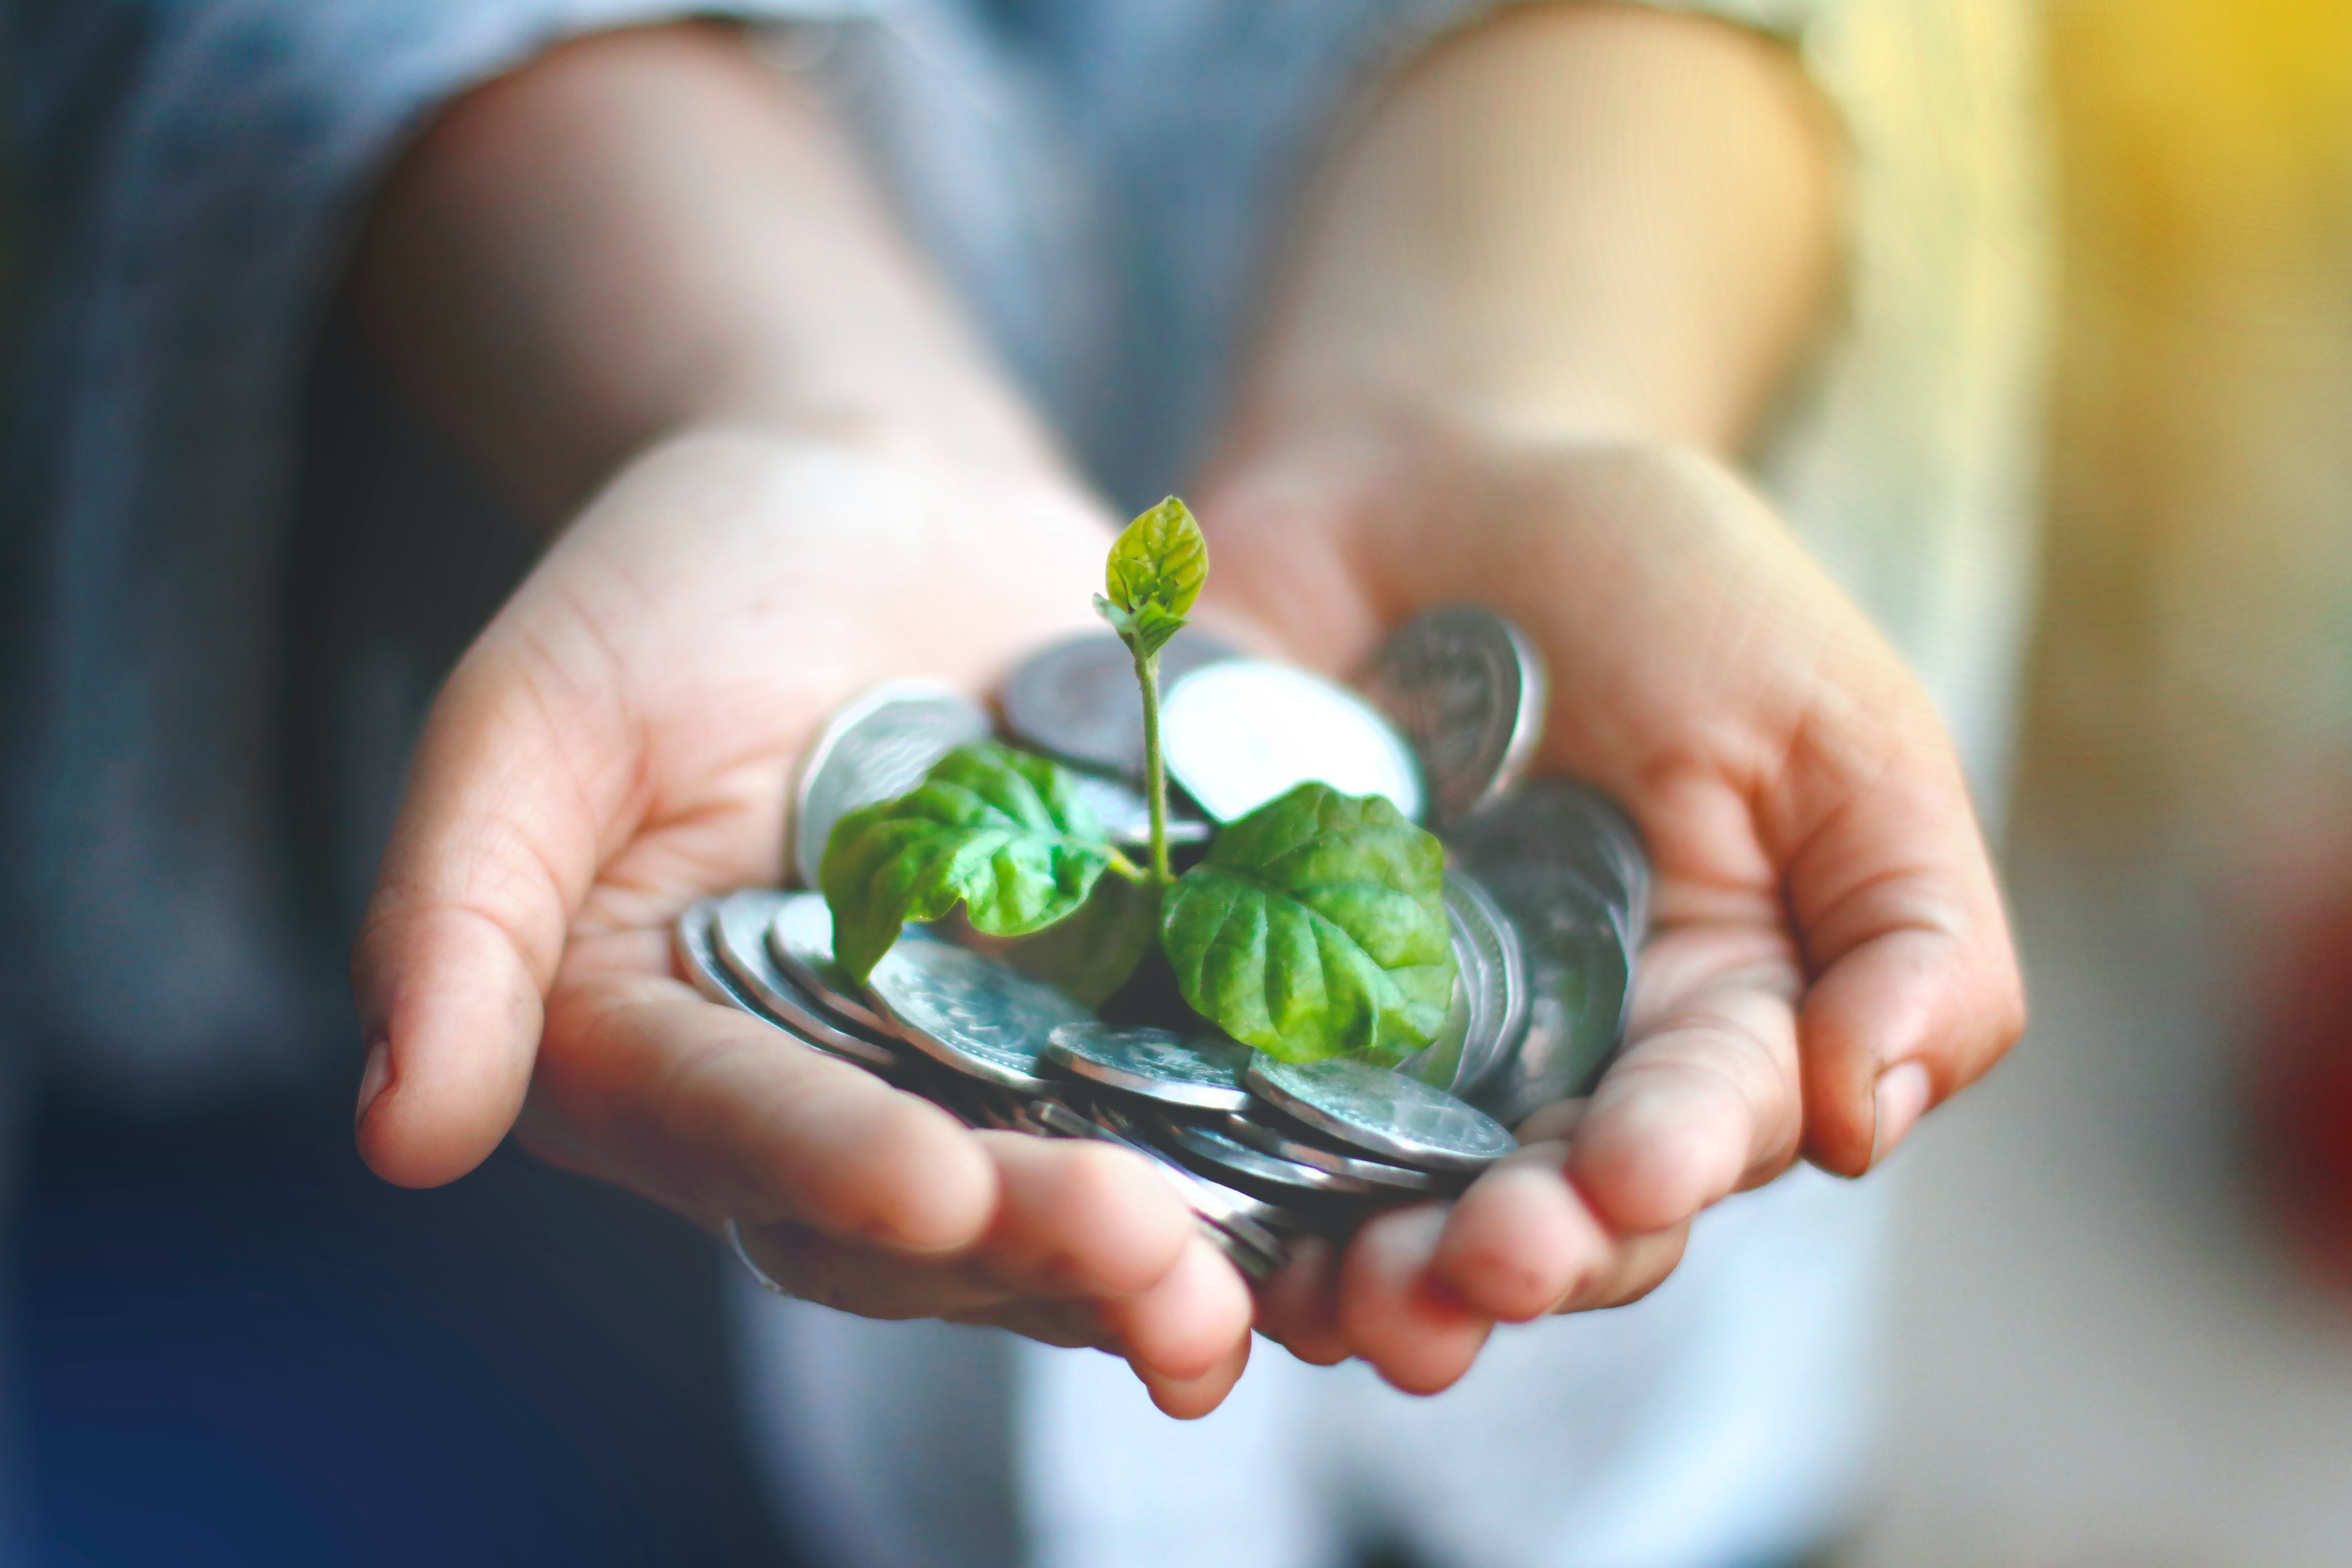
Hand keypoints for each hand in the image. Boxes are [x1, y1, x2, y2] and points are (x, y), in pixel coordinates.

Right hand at [353, 425, 1255, 1416]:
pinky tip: (1367, 1207)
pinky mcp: (1129, 1016)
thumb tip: (401, 1132)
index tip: (930, 1192)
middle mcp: (834, 1102)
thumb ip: (458, 911)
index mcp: (670, 1060)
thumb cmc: (669, 589)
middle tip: (1158, 1271)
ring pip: (1075, 1204)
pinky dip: (1277, 1169)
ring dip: (1171, 1262)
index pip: (745, 1138)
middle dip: (1042, 1247)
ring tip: (1259, 1292)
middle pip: (932, 1217)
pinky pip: (1202, 1114)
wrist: (869, 499)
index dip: (833, 1170)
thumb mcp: (537, 711)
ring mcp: (992, 1072)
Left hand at [1198, 424, 2024, 1390]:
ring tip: (1352, 1303)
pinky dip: (1216, 1199)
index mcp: (1700, 1028)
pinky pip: (1218, 1132)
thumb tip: (1868, 1118)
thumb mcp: (1832, 722)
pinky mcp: (1232, 1010)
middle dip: (1518, 1257)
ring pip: (1379, 1217)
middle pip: (1540, 1220)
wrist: (1425, 479)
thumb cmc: (1659, 588)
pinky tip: (1205, 1242)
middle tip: (1482, 1266)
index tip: (1629, 1174)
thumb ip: (1909, 924)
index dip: (1665, 1168)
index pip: (1694, 1136)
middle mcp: (1543, 1079)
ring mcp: (1380, 1057)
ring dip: (1370, 1280)